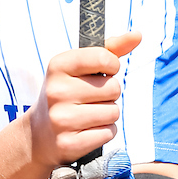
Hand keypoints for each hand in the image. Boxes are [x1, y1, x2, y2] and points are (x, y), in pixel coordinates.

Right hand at [28, 32, 140, 168]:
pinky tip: (86, 130)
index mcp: (58, 65)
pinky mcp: (68, 143)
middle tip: (90, 98)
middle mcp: (57, 91)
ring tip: (88, 115)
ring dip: (107, 114)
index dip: (112, 66)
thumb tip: (138, 34)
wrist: (39, 134)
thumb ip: (110, 49)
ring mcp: (60, 119)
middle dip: (109, 94)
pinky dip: (104, 132)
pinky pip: (108, 133)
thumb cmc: (67, 92)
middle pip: (114, 88)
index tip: (102, 72)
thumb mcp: (80, 67)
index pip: (105, 58)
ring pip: (113, 112)